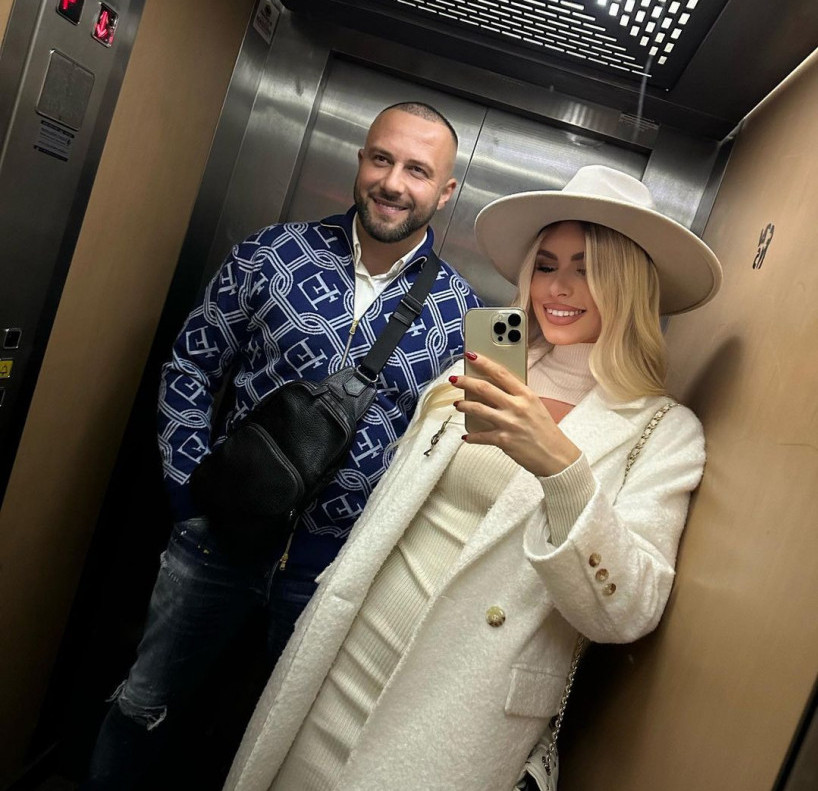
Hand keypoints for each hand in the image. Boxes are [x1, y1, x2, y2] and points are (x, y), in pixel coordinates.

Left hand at [450, 353, 580, 477]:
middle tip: (455, 380)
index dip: (483, 362)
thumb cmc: (545, 431)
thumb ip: (517, 396)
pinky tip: (466, 436)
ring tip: (457, 404)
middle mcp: (517, 406)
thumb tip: (494, 388)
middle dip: (466, 382)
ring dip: (464, 405)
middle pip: (484, 388)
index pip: (501, 373)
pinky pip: (481, 436)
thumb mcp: (535, 406)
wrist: (555, 456)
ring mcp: (509, 423)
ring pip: (478, 409)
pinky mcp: (503, 440)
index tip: (471, 356)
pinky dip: (471, 436)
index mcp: (526, 395)